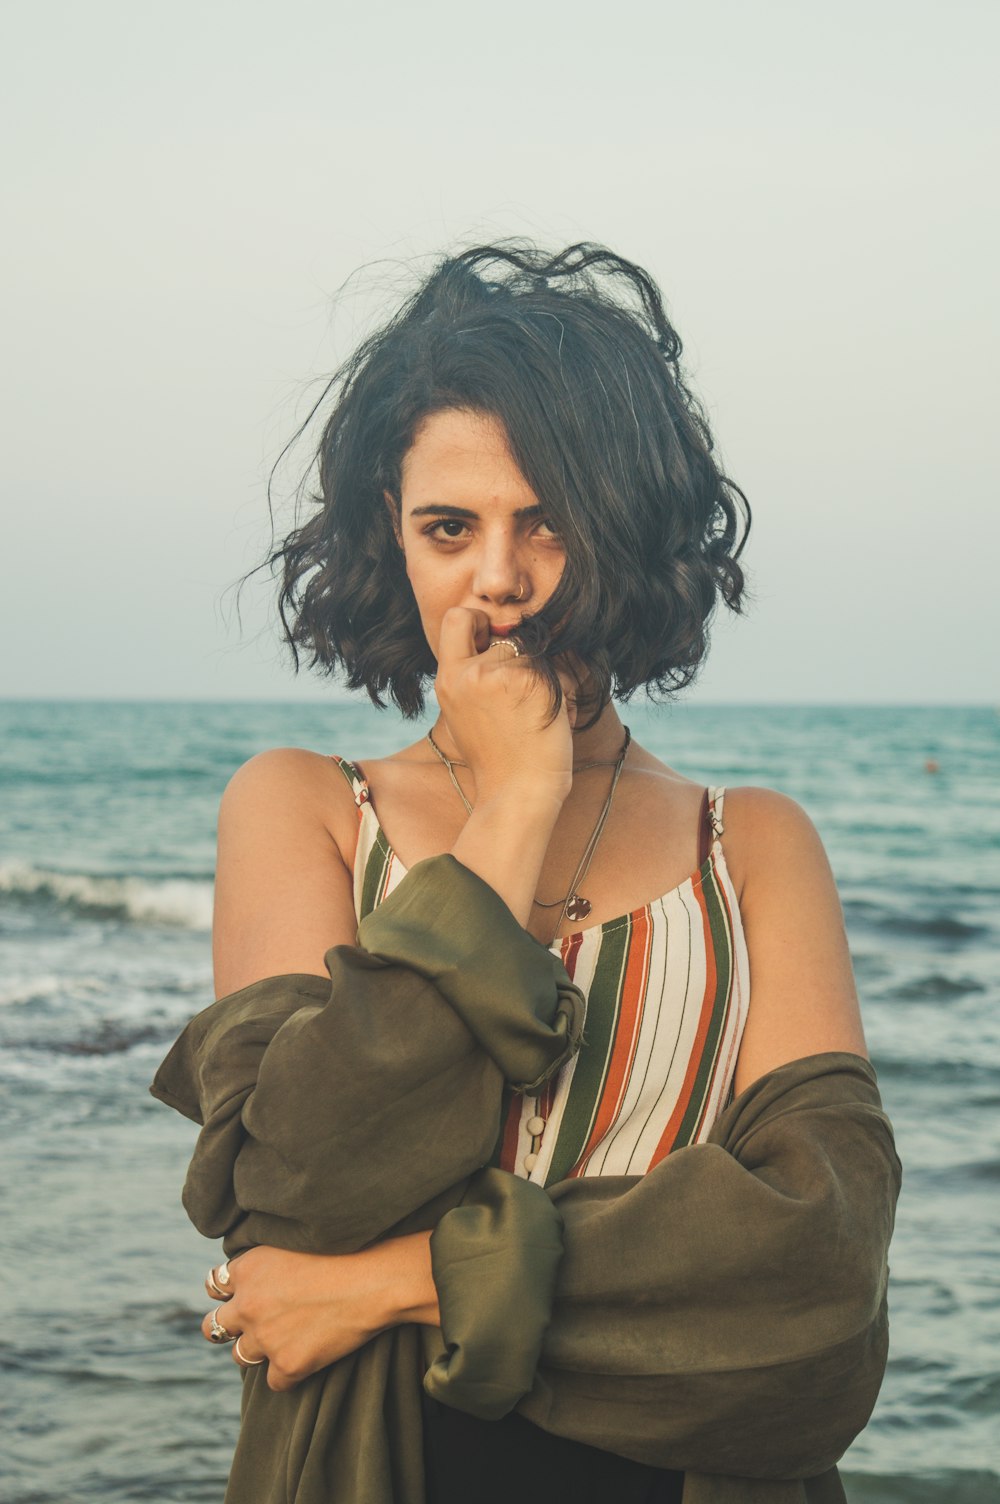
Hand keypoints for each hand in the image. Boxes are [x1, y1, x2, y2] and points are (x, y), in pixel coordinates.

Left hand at [200, 1234, 438, 1392]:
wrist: (376, 1280)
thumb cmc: (344, 1252)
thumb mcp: (294, 1244)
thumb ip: (267, 1263)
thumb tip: (256, 1278)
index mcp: (248, 1269)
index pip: (215, 1285)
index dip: (229, 1291)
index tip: (245, 1295)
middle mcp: (247, 1304)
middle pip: (214, 1326)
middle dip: (229, 1326)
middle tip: (254, 1324)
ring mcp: (266, 1338)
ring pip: (241, 1356)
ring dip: (257, 1350)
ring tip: (284, 1340)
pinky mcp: (288, 1365)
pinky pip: (274, 1381)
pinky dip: (288, 1372)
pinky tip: (309, 1355)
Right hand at [434, 607, 575, 805]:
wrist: (518, 794)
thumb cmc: (500, 760)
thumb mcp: (467, 713)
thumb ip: (474, 677)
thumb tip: (502, 640)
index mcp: (448, 679)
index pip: (458, 617)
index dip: (479, 621)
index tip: (493, 643)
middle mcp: (469, 672)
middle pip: (510, 634)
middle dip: (525, 656)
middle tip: (529, 690)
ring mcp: (500, 674)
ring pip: (540, 651)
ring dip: (551, 677)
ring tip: (542, 713)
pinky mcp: (533, 680)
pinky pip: (562, 669)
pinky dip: (567, 693)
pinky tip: (558, 719)